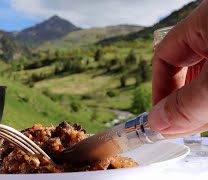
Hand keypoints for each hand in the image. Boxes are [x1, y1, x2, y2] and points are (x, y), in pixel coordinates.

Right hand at [148, 0, 207, 137]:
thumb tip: (158, 123)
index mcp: (206, 20)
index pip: (165, 55)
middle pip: (187, 67)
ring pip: (205, 76)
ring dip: (203, 103)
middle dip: (185, 100)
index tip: (162, 117)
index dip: (160, 88)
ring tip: (204, 121)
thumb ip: (189, 103)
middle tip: (189, 125)